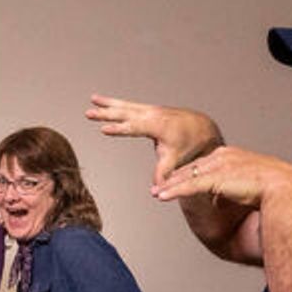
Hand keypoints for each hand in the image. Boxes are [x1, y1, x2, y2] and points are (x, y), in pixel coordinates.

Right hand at [87, 94, 222, 185]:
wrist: (202, 128)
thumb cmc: (189, 145)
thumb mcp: (175, 160)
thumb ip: (163, 174)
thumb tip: (156, 191)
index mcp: (158, 126)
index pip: (134, 128)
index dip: (119, 129)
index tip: (103, 129)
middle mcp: (153, 114)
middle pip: (126, 113)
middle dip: (107, 114)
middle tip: (89, 114)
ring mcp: (151, 110)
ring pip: (126, 106)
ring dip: (108, 104)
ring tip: (92, 100)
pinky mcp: (149, 109)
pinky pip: (129, 105)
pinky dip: (115, 103)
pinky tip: (103, 101)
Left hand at [153, 146, 291, 208]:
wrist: (284, 187)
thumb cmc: (275, 189)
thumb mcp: (249, 184)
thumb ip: (233, 188)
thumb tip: (221, 201)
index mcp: (232, 155)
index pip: (204, 163)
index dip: (188, 172)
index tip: (176, 178)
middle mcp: (223, 156)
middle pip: (191, 167)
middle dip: (174, 177)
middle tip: (159, 185)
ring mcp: (219, 166)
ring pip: (187, 176)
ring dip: (170, 185)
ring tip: (156, 192)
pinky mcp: (216, 178)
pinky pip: (189, 186)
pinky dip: (174, 191)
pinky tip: (162, 197)